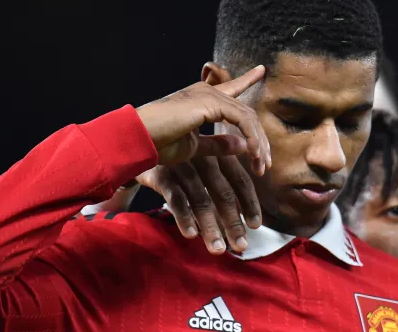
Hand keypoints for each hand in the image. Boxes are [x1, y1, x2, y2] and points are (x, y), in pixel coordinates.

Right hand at [136, 66, 270, 174]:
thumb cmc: (158, 144)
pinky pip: (241, 120)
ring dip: (258, 144)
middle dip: (260, 140)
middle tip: (265, 165)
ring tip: (261, 166)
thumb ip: (218, 144)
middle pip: (245, 112)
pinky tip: (253, 155)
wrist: (138, 139)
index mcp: (201, 100)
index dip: (247, 79)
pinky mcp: (209, 102)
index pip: (231, 87)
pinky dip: (251, 139)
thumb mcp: (194, 147)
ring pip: (247, 117)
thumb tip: (242, 145)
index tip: (260, 70)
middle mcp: (207, 92)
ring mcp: (208, 94)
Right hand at [137, 155, 259, 254]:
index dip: (250, 203)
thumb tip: (247, 218)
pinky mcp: (161, 174)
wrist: (141, 148)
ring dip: (210, 227)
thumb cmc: (181, 163)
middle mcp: (203, 157)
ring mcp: (182, 165)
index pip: (240, 180)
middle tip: (241, 246)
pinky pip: (176, 198)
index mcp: (219, 153)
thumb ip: (225, 186)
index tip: (256, 226)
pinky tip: (191, 235)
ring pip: (201, 199)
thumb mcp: (205, 166)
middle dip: (233, 222)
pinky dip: (184, 217)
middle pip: (224, 193)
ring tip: (218, 250)